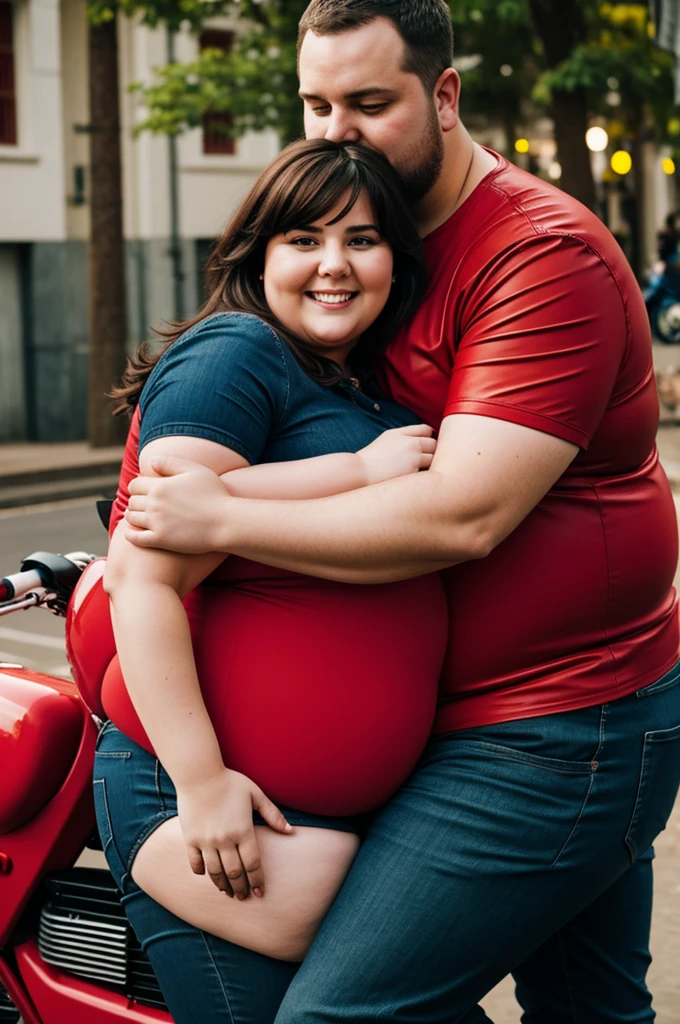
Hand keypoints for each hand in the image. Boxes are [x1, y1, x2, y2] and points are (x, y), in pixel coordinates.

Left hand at [125, 457, 228, 553]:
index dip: (138, 487)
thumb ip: (171, 463)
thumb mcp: (195, 470)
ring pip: (131, 518)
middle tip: (143, 505)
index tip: (144, 491)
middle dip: (136, 501)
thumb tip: (151, 461)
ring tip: (139, 517)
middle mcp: (154, 503)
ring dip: (133, 516)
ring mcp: (156, 523)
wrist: (226, 522)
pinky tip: (132, 533)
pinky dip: (130, 534)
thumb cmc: (215, 494)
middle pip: (132, 501)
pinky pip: (135, 538)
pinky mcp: (160, 540)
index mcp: (160, 485)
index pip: (135, 485)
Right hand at [176, 766, 292, 898]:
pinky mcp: (190, 839)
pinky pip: (195, 863)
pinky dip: (201, 872)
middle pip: (235, 873)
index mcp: (243, 830)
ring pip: (215, 872)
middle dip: (241, 888)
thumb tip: (291, 831)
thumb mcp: (256, 795)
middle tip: (244, 897)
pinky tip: (206, 875)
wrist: (199, 774)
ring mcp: (206, 841)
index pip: (253, 864)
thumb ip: (273, 815)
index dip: (257, 880)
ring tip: (228, 893)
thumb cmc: (230, 782)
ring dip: (222, 885)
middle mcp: (224, 840)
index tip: (260, 893)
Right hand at [357, 425, 435, 485]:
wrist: (360, 473)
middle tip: (424, 461)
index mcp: (401, 433)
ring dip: (430, 464)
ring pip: (433, 458)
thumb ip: (404, 436)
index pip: (426, 429)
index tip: (427, 444)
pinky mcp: (414, 472)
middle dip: (432, 451)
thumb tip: (423, 440)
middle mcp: (410, 443)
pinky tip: (415, 480)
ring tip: (421, 471)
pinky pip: (427, 473)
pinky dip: (424, 476)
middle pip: (434, 444)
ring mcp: (413, 458)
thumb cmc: (371, 459)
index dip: (429, 437)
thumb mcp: (386, 439)